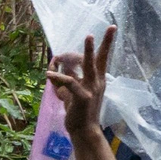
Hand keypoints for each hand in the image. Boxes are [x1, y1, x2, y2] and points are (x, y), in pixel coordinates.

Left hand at [48, 27, 115, 142]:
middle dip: (105, 42)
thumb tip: (55, 63)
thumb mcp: (69, 91)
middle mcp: (98, 82)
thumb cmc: (77, 111)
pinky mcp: (83, 97)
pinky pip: (70, 82)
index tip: (112, 28)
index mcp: (97, 79)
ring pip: (89, 66)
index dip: (107, 43)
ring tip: (88, 37)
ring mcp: (92, 89)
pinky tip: (48, 74)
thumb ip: (63, 76)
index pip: (103, 57)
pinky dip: (58, 77)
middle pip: (101, 58)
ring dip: (87, 51)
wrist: (83, 131)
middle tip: (110, 28)